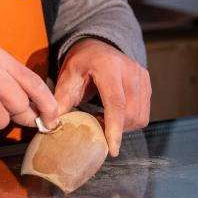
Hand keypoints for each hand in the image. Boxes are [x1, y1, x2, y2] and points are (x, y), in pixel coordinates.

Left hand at [53, 38, 150, 155]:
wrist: (97, 46)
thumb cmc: (81, 63)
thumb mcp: (67, 77)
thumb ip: (61, 101)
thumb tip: (50, 125)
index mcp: (107, 66)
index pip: (116, 103)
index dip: (114, 128)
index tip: (112, 150)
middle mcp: (129, 69)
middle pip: (130, 113)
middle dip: (115, 128)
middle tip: (96, 123)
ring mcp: (141, 75)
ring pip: (140, 116)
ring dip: (124, 126)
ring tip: (104, 118)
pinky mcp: (147, 83)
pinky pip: (144, 112)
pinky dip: (130, 120)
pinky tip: (114, 113)